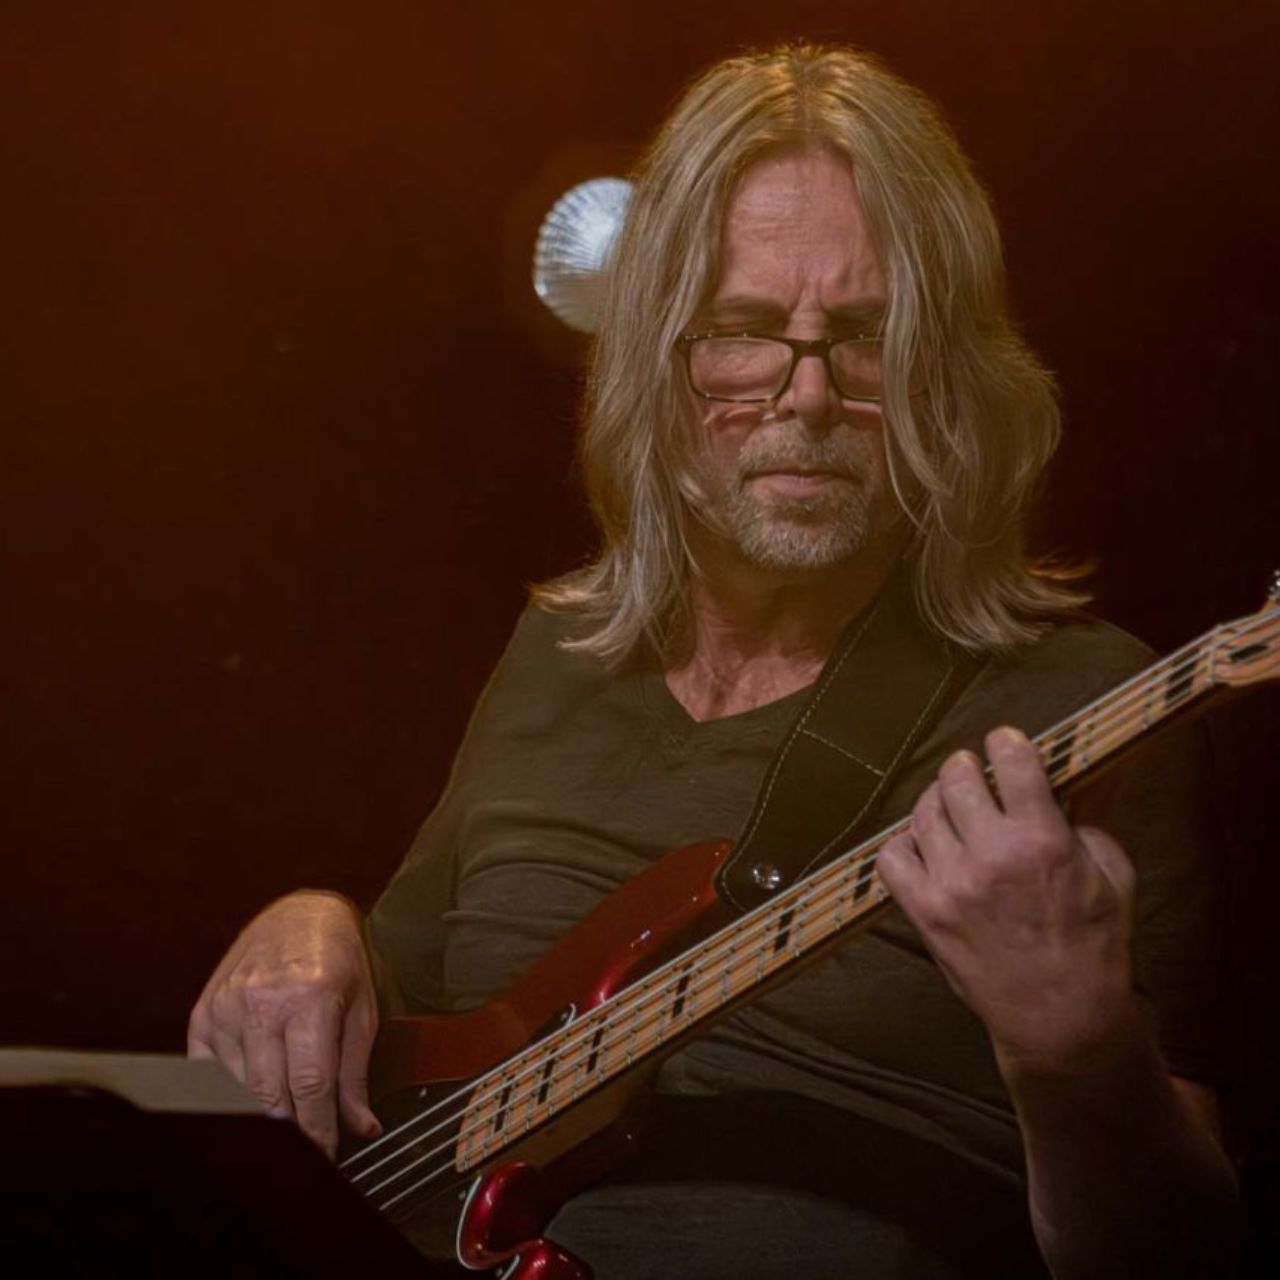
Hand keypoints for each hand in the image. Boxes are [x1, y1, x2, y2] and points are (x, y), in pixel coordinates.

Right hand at [188, 890, 381, 1156]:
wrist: (301, 914)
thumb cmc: (339, 962)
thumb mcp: (362, 1010)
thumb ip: (356, 1074)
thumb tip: (362, 1128)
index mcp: (311, 997)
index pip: (309, 1086)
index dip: (317, 1131)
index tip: (325, 1157)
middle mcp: (263, 1001)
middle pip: (269, 1095)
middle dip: (289, 1131)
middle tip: (306, 1149)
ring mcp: (227, 1006)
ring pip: (237, 1090)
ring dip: (261, 1113)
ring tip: (285, 1119)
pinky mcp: (203, 1012)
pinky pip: (208, 1074)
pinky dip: (230, 1093)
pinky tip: (253, 1092)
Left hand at [878, 726, 1139, 1077]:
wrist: (1060, 1016)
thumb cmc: (1093, 944)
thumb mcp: (1113, 876)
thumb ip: (1087, 823)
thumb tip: (1063, 785)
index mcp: (1043, 840)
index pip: (1013, 763)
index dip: (1005, 742)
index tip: (1002, 740)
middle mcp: (991, 855)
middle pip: (958, 779)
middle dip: (965, 766)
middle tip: (971, 769)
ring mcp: (951, 883)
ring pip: (924, 812)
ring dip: (936, 798)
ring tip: (947, 803)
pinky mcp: (924, 911)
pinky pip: (892, 857)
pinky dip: (903, 843)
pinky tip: (924, 845)